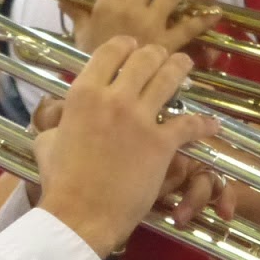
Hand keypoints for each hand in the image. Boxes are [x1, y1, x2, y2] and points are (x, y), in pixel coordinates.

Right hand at [37, 36, 219, 255]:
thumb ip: (58, 121)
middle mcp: (114, 98)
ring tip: (185, 66)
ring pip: (168, 79)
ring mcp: (140, 119)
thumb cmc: (60, 181)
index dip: (125, 46)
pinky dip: (204, 124)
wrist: (80, 214)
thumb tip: (61, 118)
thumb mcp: (47, 141)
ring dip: (180, 68)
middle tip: (162, 57)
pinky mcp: (162, 143)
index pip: (110, 52)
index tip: (133, 48)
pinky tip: (212, 124)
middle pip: (144, 59)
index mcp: (83, 94)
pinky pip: (189, 124)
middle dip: (156, 54)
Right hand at [72, 0, 218, 54]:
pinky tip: (215, 11)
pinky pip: (187, 28)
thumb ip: (77, 13)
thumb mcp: (79, 35)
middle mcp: (130, 9)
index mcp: (106, 6)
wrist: (107, 89)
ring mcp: (150, 25)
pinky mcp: (166, 43)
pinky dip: (202, 20)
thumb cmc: (89, 62)